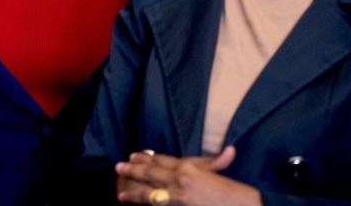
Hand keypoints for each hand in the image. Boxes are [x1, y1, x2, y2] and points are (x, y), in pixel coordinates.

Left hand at [114, 146, 260, 205]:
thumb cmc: (231, 194)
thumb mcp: (220, 175)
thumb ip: (216, 163)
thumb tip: (231, 150)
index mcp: (188, 168)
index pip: (163, 161)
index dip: (147, 158)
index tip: (135, 155)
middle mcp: (179, 180)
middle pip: (151, 174)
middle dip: (133, 170)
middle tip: (119, 166)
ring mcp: (176, 197)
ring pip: (149, 193)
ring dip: (133, 191)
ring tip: (120, 192)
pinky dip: (144, 205)